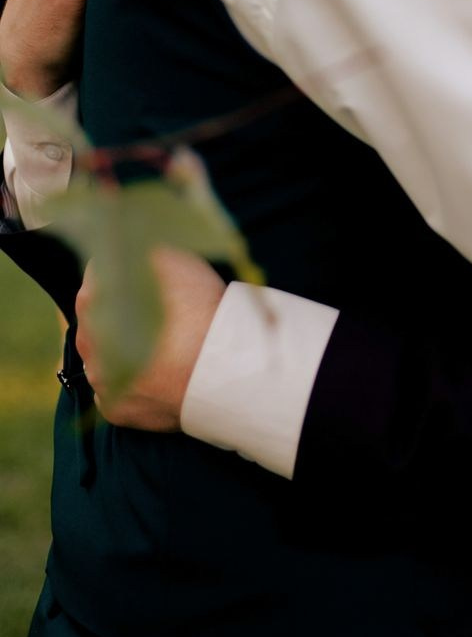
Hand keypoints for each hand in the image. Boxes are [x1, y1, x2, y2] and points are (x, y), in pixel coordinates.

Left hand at [76, 247, 226, 431]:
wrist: (220, 371)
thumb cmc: (198, 310)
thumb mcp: (172, 257)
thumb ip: (144, 242)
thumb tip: (131, 228)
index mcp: (93, 297)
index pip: (102, 272)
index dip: (128, 270)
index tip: (153, 276)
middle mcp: (86, 338)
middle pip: (103, 315)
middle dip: (126, 311)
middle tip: (165, 313)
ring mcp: (99, 376)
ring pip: (109, 354)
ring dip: (129, 348)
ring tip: (167, 346)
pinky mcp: (114, 408)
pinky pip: (120, 388)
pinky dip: (136, 381)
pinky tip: (161, 374)